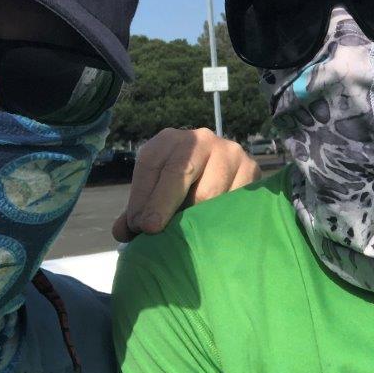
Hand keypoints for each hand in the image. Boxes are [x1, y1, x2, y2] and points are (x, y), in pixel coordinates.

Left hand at [112, 128, 261, 241]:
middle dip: (162, 204)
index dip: (142, 196)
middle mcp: (200, 138)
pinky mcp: (252, 168)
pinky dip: (220, 218)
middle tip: (151, 230)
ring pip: (209, 191)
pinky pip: (233, 200)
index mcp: (170, 140)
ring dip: (193, 217)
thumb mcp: (156, 192)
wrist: (225, 174)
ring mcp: (229, 151)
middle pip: (179, 172)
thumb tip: (121, 232)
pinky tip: (212, 229)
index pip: (151, 164)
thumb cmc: (181, 187)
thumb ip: (138, 212)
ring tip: (185, 234)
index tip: (137, 226)